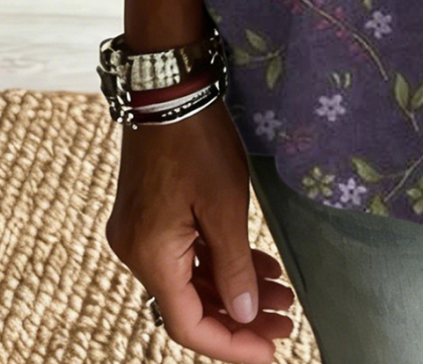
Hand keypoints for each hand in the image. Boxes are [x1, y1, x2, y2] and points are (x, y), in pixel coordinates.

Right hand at [103, 99, 297, 362]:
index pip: (189, 325)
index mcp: (150, 256)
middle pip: (190, 305)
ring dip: (233, 290)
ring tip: (282, 296)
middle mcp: (136, 252)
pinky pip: (184, 255)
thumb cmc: (198, 140)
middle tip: (286, 323)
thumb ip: (234, 267)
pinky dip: (218, 264)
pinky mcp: (148, 214)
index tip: (271, 351)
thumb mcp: (225, 205)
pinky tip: (258, 267)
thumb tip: (245, 315)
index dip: (231, 344)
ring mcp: (139, 233)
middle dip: (240, 318)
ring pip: (189, 280)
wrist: (167, 86)